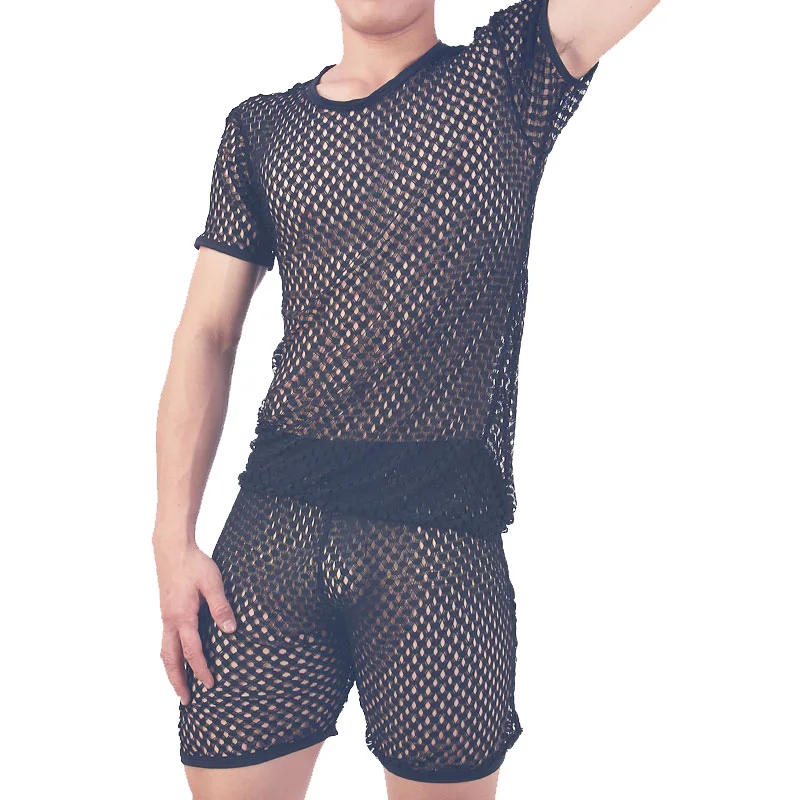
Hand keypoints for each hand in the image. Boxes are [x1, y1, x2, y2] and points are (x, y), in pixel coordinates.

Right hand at [152, 539, 236, 704]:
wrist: (172, 549)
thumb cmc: (194, 564)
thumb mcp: (213, 582)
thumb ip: (221, 606)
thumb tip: (231, 630)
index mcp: (182, 617)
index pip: (192, 652)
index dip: (202, 670)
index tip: (211, 685)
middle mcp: (170, 622)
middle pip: (171, 660)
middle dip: (178, 681)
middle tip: (187, 701)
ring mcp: (166, 618)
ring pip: (165, 652)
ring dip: (172, 671)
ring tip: (180, 686)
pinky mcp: (166, 612)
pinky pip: (166, 641)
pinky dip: (170, 656)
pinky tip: (178, 658)